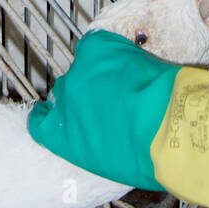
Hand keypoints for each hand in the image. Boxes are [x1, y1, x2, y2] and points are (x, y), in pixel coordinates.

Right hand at [27, 30, 180, 189]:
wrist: (168, 129)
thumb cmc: (145, 157)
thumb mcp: (106, 162)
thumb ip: (89, 143)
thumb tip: (97, 135)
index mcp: (58, 134)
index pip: (39, 120)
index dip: (51, 113)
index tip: (61, 111)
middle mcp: (63, 100)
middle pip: (66, 90)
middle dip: (85, 94)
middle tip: (110, 100)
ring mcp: (80, 71)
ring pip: (85, 67)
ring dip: (101, 74)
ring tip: (129, 84)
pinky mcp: (98, 47)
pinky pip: (101, 45)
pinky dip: (114, 51)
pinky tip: (131, 65)